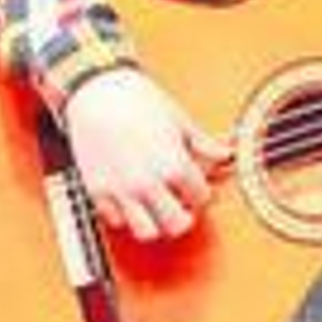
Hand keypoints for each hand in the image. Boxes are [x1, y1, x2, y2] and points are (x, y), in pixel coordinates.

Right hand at [63, 67, 231, 241]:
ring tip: (155, 207)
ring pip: (147, 232)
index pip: (201, 197)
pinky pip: (115, 221)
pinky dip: (125, 216)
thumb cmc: (138, 99)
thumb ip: (204, 143)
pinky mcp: (97, 190)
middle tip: (179, 203)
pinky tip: (129, 198)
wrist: (95, 89)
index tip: (194, 182)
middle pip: (178, 224)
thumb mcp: (179, 120)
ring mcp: (122, 190)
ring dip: (155, 223)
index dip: (200, 190)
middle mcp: (149, 183)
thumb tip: (225, 153)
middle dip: (183, 215)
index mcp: (174, 166)